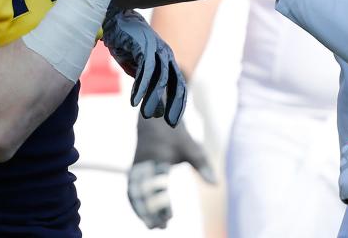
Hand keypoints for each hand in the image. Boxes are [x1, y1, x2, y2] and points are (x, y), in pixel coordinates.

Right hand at [103, 8, 186, 125]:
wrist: (114, 19)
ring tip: (147, 114)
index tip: (173, 121)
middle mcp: (165, 54)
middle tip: (171, 122)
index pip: (178, 84)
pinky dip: (141, 85)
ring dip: (154, 97)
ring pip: (161, 77)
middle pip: (175, 82)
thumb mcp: (137, 70)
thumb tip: (155, 113)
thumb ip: (147, 88)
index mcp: (166, 60)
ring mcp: (156, 49)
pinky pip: (146, 69)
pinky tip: (135, 100)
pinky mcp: (144, 45)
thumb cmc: (126, 44)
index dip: (178, 103)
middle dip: (174, 103)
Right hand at [127, 113, 215, 228]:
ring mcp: (136, 168)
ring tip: (153, 227)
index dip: (162, 202)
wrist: (155, 120)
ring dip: (142, 212)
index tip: (170, 217)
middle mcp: (144, 165)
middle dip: (150, 212)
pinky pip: (131, 192)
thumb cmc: (176, 136)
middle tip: (161, 227)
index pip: (159, 185)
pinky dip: (137, 205)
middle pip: (143, 193)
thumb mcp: (192, 148)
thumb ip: (203, 166)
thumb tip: (215, 184)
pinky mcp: (133, 171)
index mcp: (158, 158)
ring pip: (134, 194)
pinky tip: (147, 218)